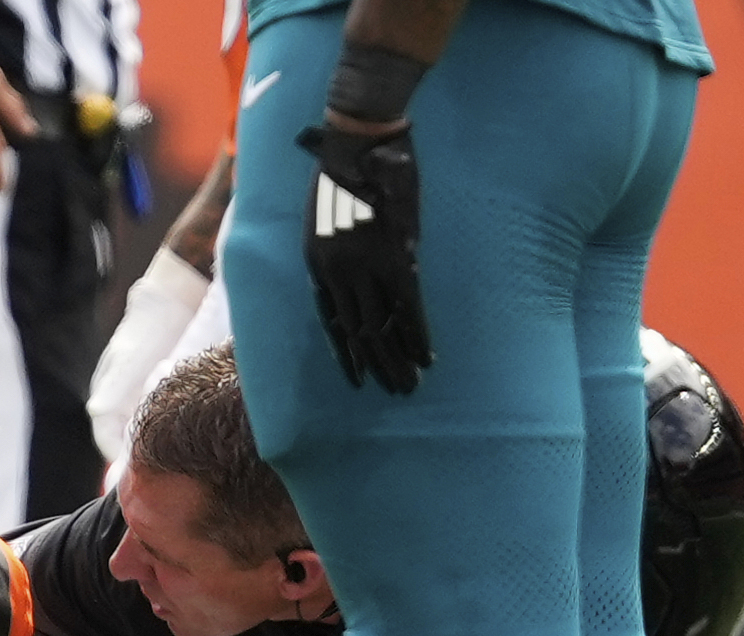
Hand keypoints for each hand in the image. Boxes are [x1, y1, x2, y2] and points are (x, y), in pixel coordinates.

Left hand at [297, 120, 432, 393]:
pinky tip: (425, 357)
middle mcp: (336, 273)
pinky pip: (406, 308)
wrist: (356, 138)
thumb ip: (336, 237)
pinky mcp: (395, 258)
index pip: (329, 319)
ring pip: (379, 328)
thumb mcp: (325, 207)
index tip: (355, 374)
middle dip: (374, 364)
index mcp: (317, 262)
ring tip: (408, 386)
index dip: (344, 350)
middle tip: (392, 390)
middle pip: (356, 331)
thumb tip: (352, 251)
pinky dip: (416, 335)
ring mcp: (364, 268)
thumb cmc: (344, 164)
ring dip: (395, 360)